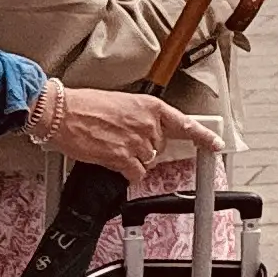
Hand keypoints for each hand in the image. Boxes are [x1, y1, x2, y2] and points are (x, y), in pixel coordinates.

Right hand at [28, 77, 224, 170]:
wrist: (60, 112)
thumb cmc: (84, 105)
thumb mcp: (122, 103)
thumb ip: (140, 117)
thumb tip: (145, 130)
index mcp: (151, 107)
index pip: (186, 124)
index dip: (205, 137)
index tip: (217, 145)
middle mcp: (148, 124)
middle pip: (160, 147)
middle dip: (144, 146)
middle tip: (121, 138)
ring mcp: (136, 142)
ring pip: (147, 161)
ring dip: (132, 159)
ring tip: (111, 145)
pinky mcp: (121, 158)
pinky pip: (135, 173)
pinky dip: (126, 172)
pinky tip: (112, 161)